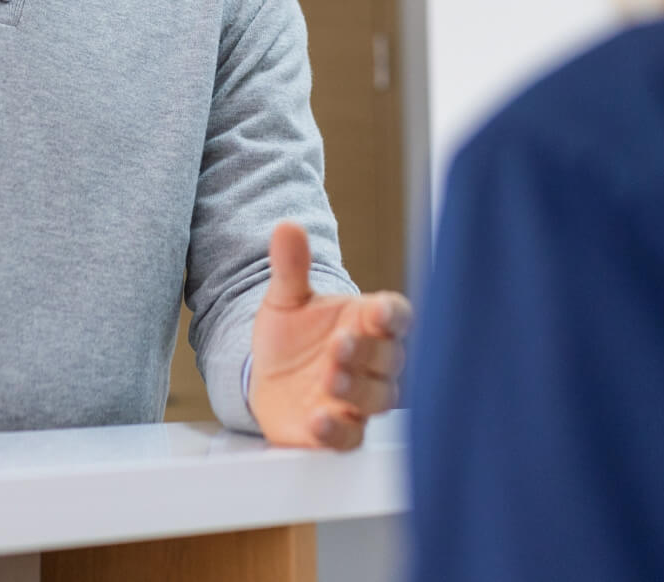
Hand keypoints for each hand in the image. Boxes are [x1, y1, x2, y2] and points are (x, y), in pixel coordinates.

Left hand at [247, 221, 412, 450]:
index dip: (391, 315)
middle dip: (367, 353)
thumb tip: (286, 226)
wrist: (268, 378)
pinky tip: (320, 420)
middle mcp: (373, 363)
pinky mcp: (338, 432)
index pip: (395, 316)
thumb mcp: (286, 298)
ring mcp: (357, 400)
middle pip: (389, 360)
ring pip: (376, 398)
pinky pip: (350, 437)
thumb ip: (291, 266)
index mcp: (369, 323)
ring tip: (331, 377)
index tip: (379, 312)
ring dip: (356, 388)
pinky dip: (338, 431)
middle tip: (340, 344)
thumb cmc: (292, 336)